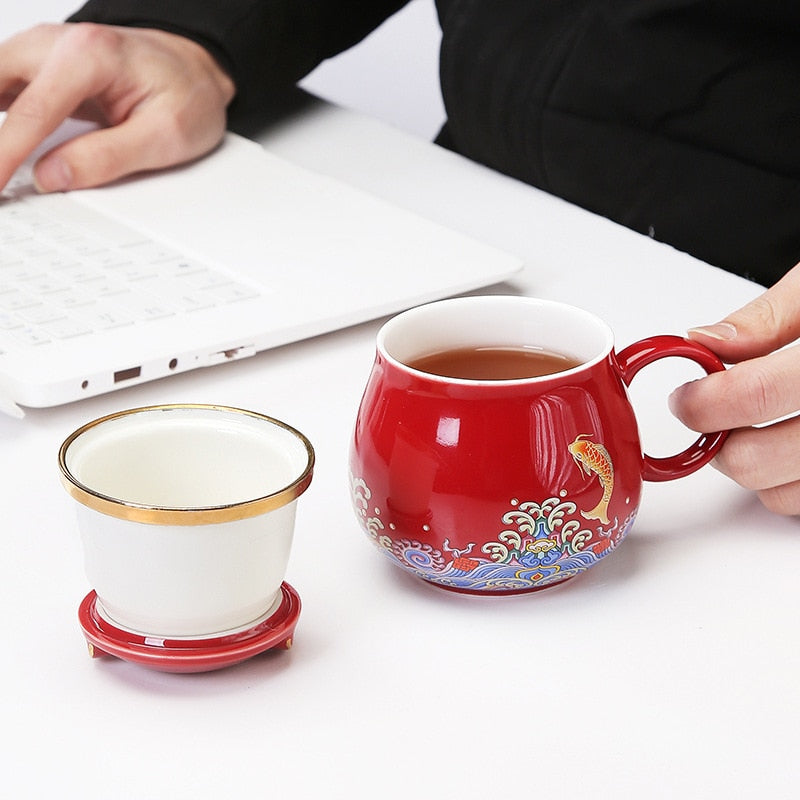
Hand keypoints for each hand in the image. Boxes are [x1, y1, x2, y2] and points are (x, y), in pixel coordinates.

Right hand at [0, 22, 234, 191]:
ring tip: (1, 168)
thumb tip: (50, 176)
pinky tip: (5, 149)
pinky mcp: (40, 65)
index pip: (32, 113)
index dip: (3, 155)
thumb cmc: (188, 96)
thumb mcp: (164, 137)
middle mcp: (58, 42)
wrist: (196, 69)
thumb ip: (106, 157)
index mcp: (91, 56)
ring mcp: (44, 50)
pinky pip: (2, 86)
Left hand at [669, 264, 799, 514]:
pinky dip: (793, 483)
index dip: (703, 400)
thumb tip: (703, 342)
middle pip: (758, 461)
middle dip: (719, 439)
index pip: (755, 394)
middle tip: (713, 413)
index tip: (686, 396)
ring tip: (763, 425)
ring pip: (781, 496)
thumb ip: (768, 316)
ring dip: (756, 466)